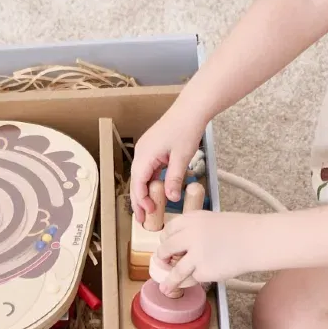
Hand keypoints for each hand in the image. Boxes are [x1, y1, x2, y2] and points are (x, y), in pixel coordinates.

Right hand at [129, 107, 204, 224]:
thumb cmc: (186, 128)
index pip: (137, 183)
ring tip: (148, 209)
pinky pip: (149, 169)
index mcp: (145, 155)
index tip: (149, 214)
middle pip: (136, 181)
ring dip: (145, 192)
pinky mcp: (153, 148)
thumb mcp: (182, 157)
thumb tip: (170, 198)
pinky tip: (157, 191)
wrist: (191, 109)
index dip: (141, 201)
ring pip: (142, 176)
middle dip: (138, 201)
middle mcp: (142, 152)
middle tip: (142, 220)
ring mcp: (147, 149)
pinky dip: (151, 181)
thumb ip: (174, 179)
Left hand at [156, 211, 259, 292]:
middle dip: (162, 257)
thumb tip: (181, 246)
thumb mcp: (213, 220)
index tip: (167, 245)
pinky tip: (191, 283)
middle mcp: (190, 235)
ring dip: (169, 280)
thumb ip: (196, 229)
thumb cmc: (241, 230)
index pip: (169, 229)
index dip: (166, 239)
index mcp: (192, 219)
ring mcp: (196, 254)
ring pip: (175, 270)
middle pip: (166, 248)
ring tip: (165, 287)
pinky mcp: (204, 271)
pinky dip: (193, 280)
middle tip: (163, 262)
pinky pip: (192, 278)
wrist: (257, 240)